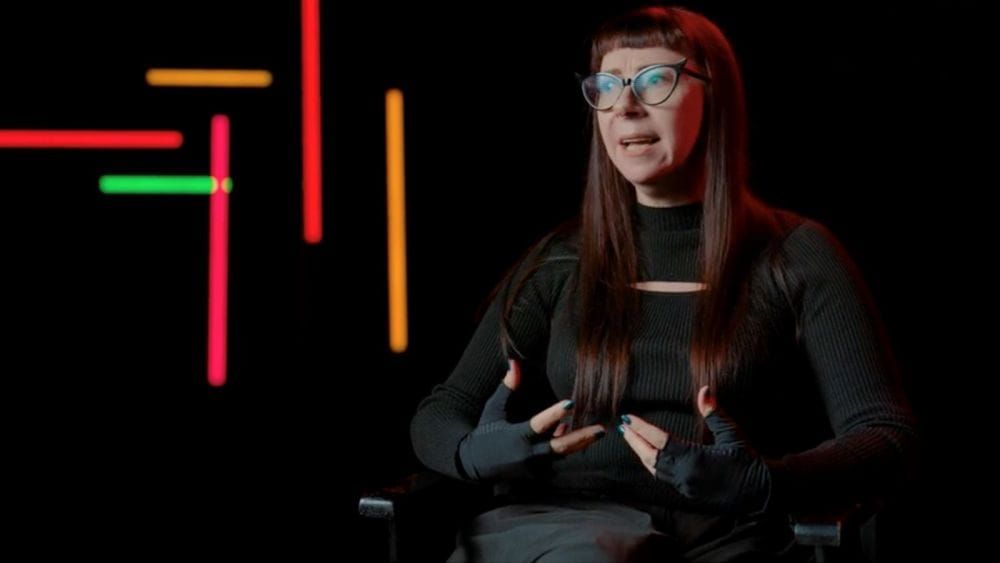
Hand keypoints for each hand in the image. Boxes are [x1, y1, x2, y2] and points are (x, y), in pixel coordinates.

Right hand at [457, 359, 605, 480]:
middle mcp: (528, 454)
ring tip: (595, 431)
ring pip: (561, 454)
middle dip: (582, 438)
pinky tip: (570, 433)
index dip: (556, 414)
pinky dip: (564, 447)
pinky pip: (555, 460)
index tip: (571, 403)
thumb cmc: (484, 433)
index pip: (540, 424)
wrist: (474, 465)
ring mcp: (533, 467)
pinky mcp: (536, 475)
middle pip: (560, 447)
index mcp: (517, 436)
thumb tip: (515, 362)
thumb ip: (507, 388)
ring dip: (578, 442)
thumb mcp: (494, 409)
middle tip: (601, 429)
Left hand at [619, 385, 770, 514]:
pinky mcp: (690, 494)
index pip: (660, 441)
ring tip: (632, 439)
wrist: (763, 491)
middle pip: (651, 457)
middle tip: (623, 427)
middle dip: (635, 441)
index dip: (642, 428)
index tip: (628, 418)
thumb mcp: (733, 434)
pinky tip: (650, 456)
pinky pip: (664, 478)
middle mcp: (686, 475)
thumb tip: (705, 389)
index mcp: (695, 459)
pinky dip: (653, 465)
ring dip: (642, 453)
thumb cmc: (749, 460)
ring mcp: (687, 487)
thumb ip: (714, 413)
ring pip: (655, 470)